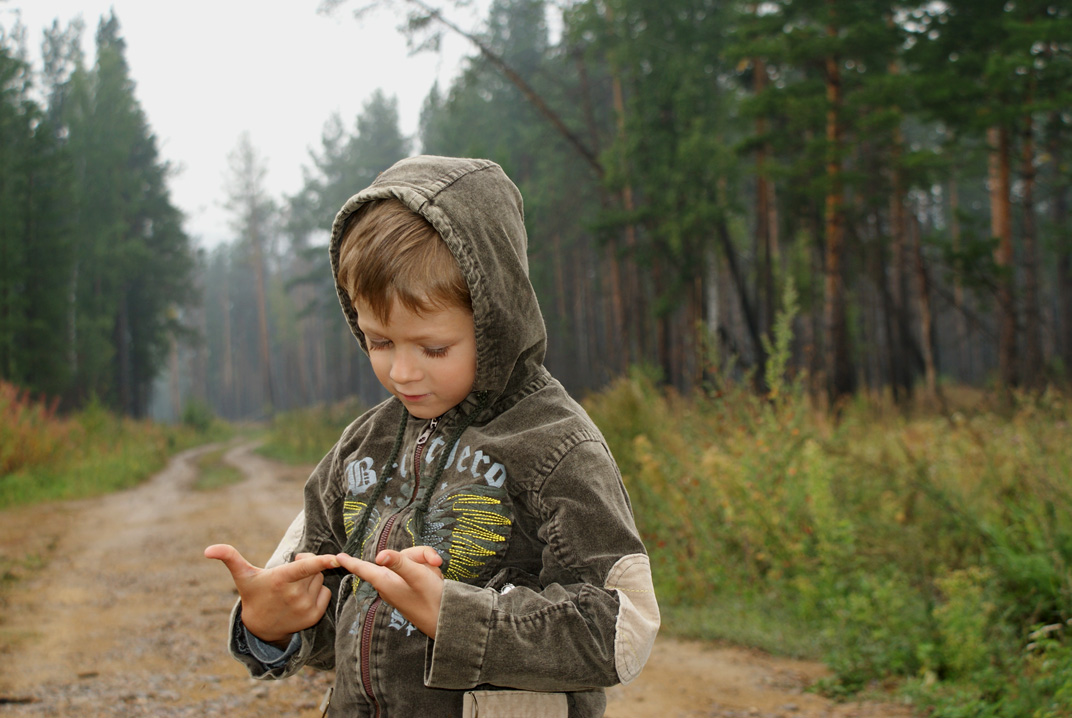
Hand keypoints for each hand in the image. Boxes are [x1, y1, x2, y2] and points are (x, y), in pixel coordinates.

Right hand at [204, 543, 339, 645]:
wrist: (261, 627)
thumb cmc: (254, 593)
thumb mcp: (243, 575)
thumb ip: (230, 557)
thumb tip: (207, 550)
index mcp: (280, 580)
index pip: (304, 568)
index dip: (320, 561)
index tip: (336, 557)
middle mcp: (295, 595)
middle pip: (315, 568)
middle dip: (307, 565)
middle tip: (289, 573)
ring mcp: (305, 608)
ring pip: (321, 580)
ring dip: (312, 579)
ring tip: (293, 586)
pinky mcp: (314, 616)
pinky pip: (326, 593)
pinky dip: (318, 591)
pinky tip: (301, 596)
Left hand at [336, 546, 444, 637]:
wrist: (447, 620)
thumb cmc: (432, 599)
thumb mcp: (416, 576)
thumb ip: (399, 563)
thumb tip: (378, 555)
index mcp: (386, 581)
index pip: (364, 568)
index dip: (351, 562)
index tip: (337, 557)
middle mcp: (391, 582)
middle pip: (399, 556)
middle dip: (420, 555)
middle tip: (436, 563)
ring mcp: (402, 585)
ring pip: (411, 561)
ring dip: (426, 563)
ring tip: (437, 574)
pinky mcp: (411, 588)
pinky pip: (417, 571)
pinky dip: (428, 571)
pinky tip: (436, 579)